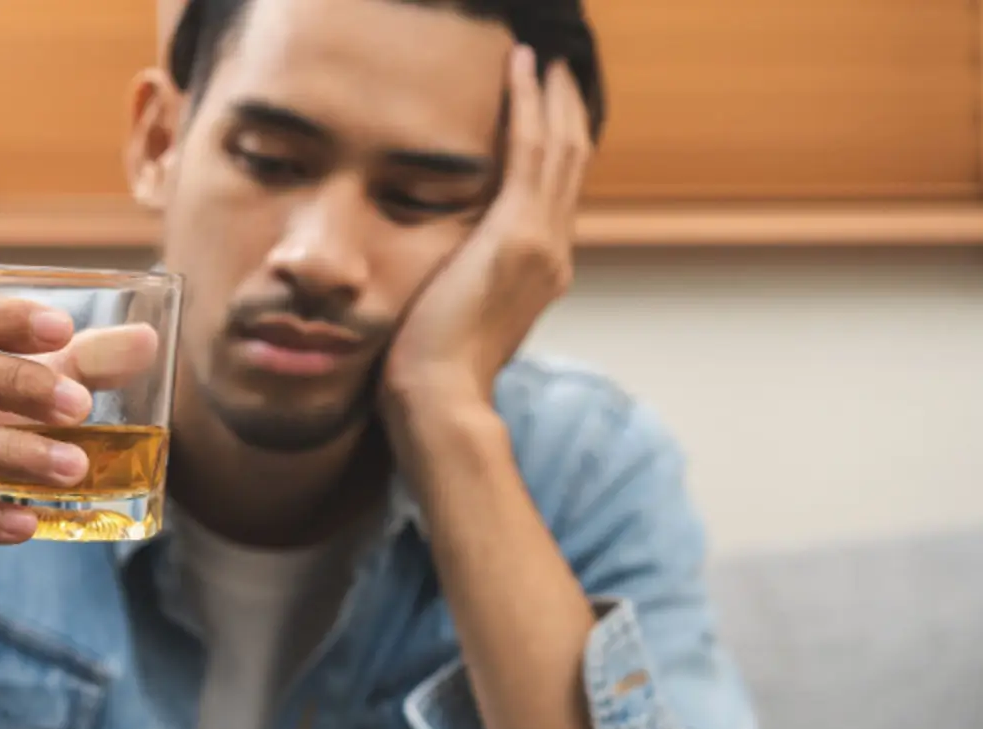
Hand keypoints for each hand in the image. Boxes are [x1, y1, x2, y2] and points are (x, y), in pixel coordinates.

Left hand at [383, 45, 590, 409]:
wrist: (438, 399)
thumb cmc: (430, 369)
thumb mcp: (455, 313)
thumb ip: (464, 281)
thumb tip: (445, 269)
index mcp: (539, 270)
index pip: (554, 191)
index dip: (555, 143)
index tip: (545, 108)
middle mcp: (552, 252)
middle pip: (570, 161)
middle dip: (564, 109)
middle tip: (556, 66)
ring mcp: (541, 242)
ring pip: (560, 147)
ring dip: (551, 96)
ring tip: (543, 57)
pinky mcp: (517, 234)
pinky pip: (532, 150)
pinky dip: (530, 105)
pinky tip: (522, 68)